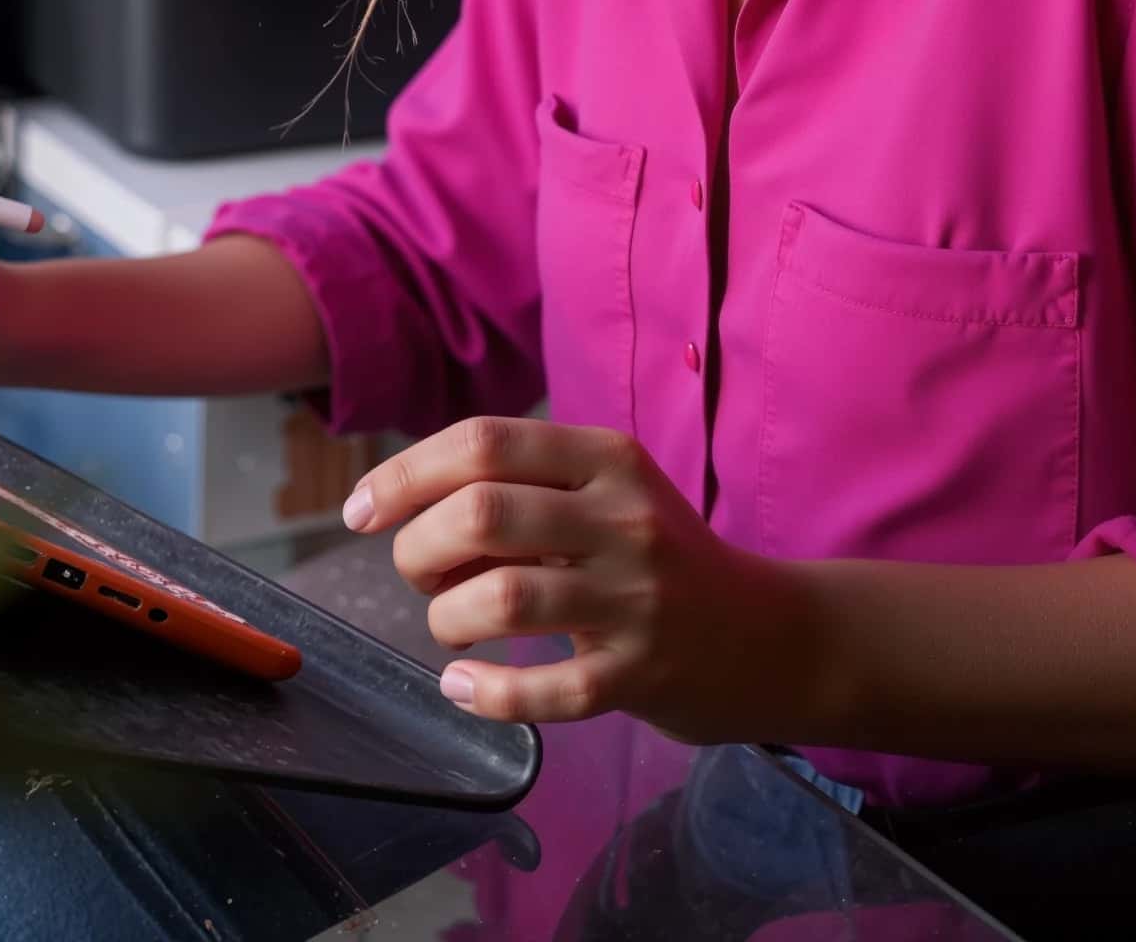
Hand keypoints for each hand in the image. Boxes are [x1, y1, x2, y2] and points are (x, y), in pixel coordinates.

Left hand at [345, 416, 817, 743]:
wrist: (774, 636)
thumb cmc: (658, 558)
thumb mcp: (605, 494)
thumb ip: (519, 488)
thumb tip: (398, 501)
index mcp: (606, 459)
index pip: (481, 442)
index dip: (403, 474)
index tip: (361, 511)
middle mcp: (624, 519)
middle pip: (480, 513)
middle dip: (417, 548)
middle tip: (420, 575)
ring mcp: (637, 599)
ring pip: (500, 599)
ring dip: (445, 618)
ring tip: (450, 627)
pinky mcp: (643, 674)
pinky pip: (544, 689)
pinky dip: (485, 693)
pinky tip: (464, 686)